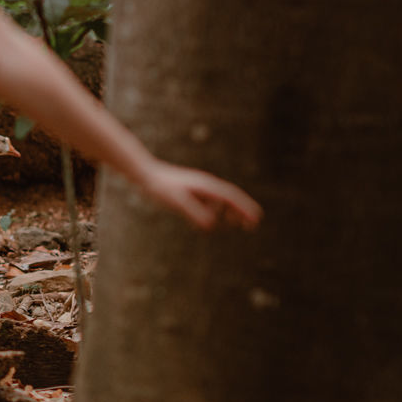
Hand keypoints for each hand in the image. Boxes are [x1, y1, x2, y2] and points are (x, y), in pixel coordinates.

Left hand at [135, 160, 262, 230]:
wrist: (145, 174)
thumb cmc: (161, 187)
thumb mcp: (177, 201)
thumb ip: (194, 213)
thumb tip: (211, 226)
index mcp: (207, 187)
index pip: (231, 198)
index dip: (245, 209)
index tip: (257, 219)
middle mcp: (206, 187)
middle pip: (230, 201)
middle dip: (241, 213)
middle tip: (250, 226)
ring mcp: (199, 190)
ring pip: (219, 204)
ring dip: (226, 215)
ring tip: (232, 224)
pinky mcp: (190, 194)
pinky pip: (207, 205)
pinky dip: (212, 214)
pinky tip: (207, 222)